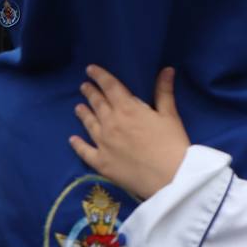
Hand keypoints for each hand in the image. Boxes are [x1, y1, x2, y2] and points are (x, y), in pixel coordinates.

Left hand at [69, 66, 190, 199]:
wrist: (170, 177)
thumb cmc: (173, 144)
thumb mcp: (170, 115)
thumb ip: (164, 92)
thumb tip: (166, 69)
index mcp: (128, 109)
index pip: (110, 87)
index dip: (100, 76)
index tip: (91, 69)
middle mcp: (110, 123)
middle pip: (97, 103)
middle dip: (90, 93)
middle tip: (84, 86)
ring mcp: (102, 143)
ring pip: (89, 124)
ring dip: (83, 113)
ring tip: (78, 107)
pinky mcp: (101, 162)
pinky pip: (84, 150)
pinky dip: (77, 144)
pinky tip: (73, 139)